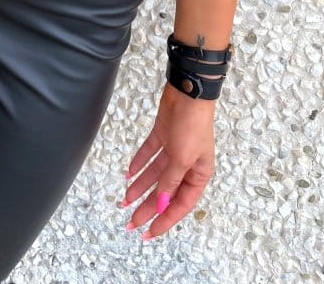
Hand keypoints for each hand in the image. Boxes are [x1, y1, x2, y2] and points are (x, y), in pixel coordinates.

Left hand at [121, 80, 215, 239]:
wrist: (188, 91)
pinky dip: (139, 163)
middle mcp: (187, 164)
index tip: (148, 233)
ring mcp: (174, 149)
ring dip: (140, 187)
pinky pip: (149, 154)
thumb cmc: (192, 125)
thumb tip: (160, 205)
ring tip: (124, 201)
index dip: (164, 220)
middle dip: (147, 208)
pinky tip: (127, 174)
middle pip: (164, 191)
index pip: (180, 204)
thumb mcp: (182, 159)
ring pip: (154, 174)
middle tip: (130, 223)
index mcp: (199, 174)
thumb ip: (169, 183)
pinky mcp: (164, 135)